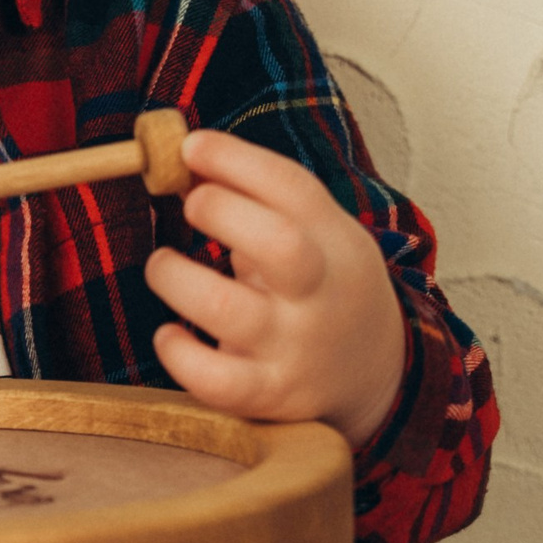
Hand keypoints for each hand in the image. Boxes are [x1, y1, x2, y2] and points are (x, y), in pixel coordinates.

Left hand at [147, 128, 407, 445]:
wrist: (378, 376)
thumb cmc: (326, 289)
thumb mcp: (320, 236)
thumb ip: (266, 200)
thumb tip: (190, 157)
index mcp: (337, 245)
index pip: (294, 189)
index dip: (236, 159)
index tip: (192, 146)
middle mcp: (321, 296)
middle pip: (279, 245)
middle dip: (222, 211)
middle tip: (192, 204)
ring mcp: (296, 349)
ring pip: (229, 310)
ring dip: (177, 277)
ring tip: (164, 266)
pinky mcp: (271, 396)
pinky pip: (217, 382)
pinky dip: (179, 354)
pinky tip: (170, 335)